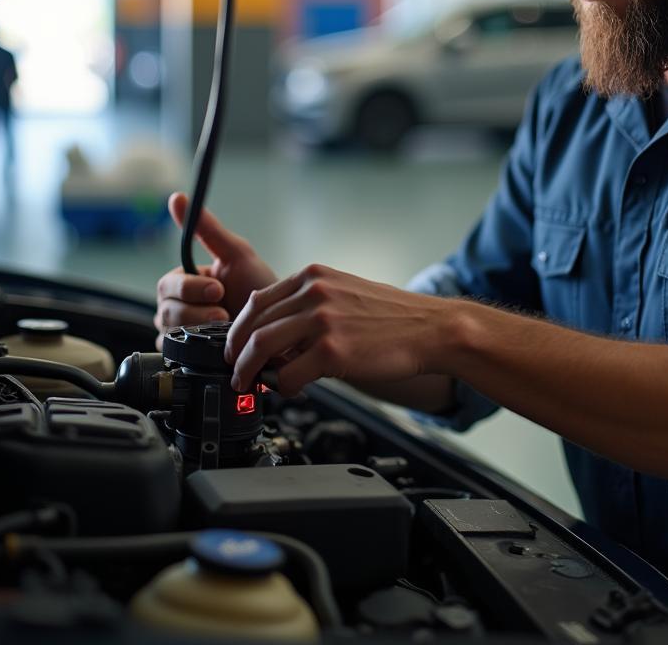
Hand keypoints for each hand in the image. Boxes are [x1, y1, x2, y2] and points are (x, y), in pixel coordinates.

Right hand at [154, 192, 277, 343]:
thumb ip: (206, 228)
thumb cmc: (259, 285)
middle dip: (196, 312)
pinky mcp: (188, 357)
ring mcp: (181, 334)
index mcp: (182, 282)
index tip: (218, 289)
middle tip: (225, 313)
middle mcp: (176, 308)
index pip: (166, 285)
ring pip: (171, 334)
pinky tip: (219, 347)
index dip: (190, 289)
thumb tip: (176, 197)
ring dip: (201, 331)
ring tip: (228, 328)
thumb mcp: (236, 253)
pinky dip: (198, 351)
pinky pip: (179, 356)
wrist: (281, 323)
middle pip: (166, 311)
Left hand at [224, 263, 456, 396]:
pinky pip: (289, 375)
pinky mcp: (333, 351)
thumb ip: (312, 304)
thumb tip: (279, 331)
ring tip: (249, 384)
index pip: (259, 300)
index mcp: (315, 276)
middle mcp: (315, 293)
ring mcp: (323, 321)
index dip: (239, 327)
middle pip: (253, 324)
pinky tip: (289, 390)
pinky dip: (281, 387)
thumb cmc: (395, 316)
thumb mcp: (347, 291)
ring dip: (249, 371)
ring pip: (261, 348)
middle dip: (236, 352)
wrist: (432, 329)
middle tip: (235, 370)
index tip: (236, 344)